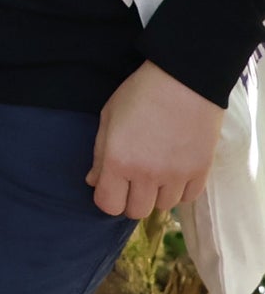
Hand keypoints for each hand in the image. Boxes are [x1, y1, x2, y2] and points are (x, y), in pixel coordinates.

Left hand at [88, 60, 225, 216]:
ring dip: (155, 194)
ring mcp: (176, 176)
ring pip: (162, 207)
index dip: (106, 198)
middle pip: (136, 211)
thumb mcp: (108, 118)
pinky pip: (186, 199)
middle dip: (130, 199)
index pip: (108, 204)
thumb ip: (99, 154)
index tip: (110, 186)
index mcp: (118, 160)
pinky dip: (178, 190)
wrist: (183, 82)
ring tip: (154, 170)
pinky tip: (173, 170)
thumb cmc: (139, 94)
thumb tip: (93, 181)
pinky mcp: (199, 173)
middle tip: (131, 179)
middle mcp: (147, 175)